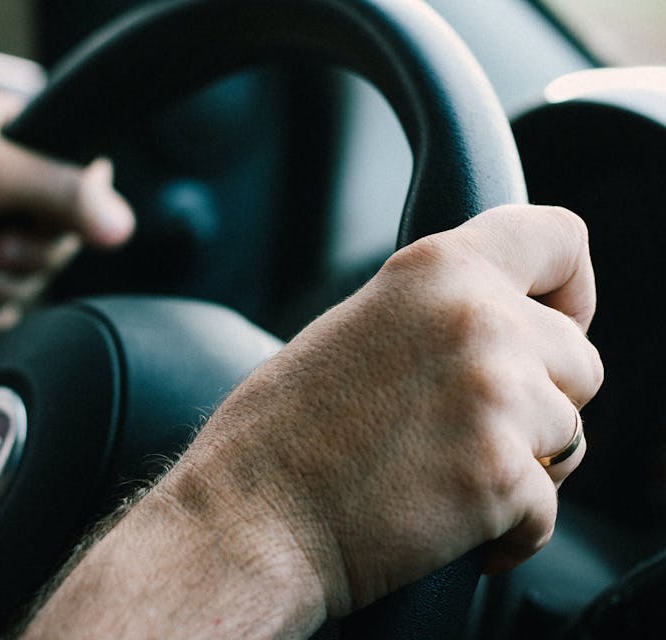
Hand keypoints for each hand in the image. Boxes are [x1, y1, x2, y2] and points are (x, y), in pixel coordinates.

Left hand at [0, 90, 133, 332]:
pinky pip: (12, 299)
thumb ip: (60, 192)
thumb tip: (122, 224)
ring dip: (4, 286)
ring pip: (35, 273)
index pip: (81, 178)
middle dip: (25, 256)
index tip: (37, 224)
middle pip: (60, 235)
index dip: (70, 212)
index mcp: (14, 135)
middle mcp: (7, 180)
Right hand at [21, 205, 602, 637]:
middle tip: (473, 426)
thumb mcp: (360, 327)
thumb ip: (440, 314)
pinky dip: (509, 523)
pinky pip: (548, 506)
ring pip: (571, 434)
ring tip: (447, 472)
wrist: (248, 517)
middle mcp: (477, 321)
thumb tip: (504, 332)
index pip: (560, 239)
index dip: (571, 286)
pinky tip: (449, 519)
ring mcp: (496, 399)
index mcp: (436, 271)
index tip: (557, 320)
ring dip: (526, 460)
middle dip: (541, 398)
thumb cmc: (282, 432)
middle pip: (579, 359)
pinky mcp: (502, 478)